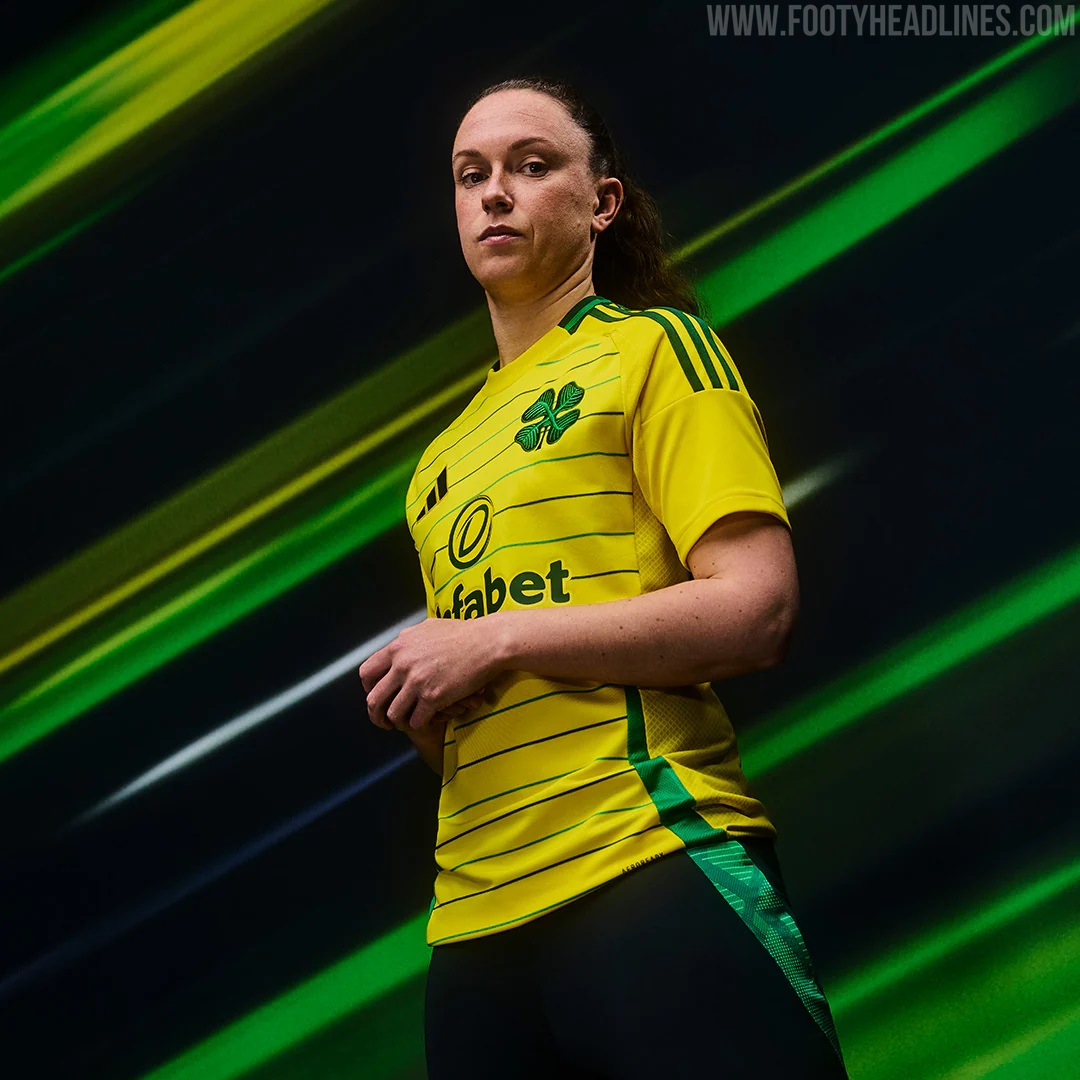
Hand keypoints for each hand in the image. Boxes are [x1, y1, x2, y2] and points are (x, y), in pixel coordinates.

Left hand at [359, 617, 503, 730]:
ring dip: (398, 722)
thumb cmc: (464, 633)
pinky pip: (416, 720)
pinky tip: (427, 720)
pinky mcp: (433, 696)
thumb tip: (400, 644)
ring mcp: (416, 682)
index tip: (377, 694)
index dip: (369, 688)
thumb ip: (409, 639)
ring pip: (393, 713)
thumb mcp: (428, 627)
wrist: (487, 642)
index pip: (367, 672)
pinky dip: (420, 724)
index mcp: (398, 647)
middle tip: (383, 720)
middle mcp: (402, 664)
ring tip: (406, 723)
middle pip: (374, 698)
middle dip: (376, 714)